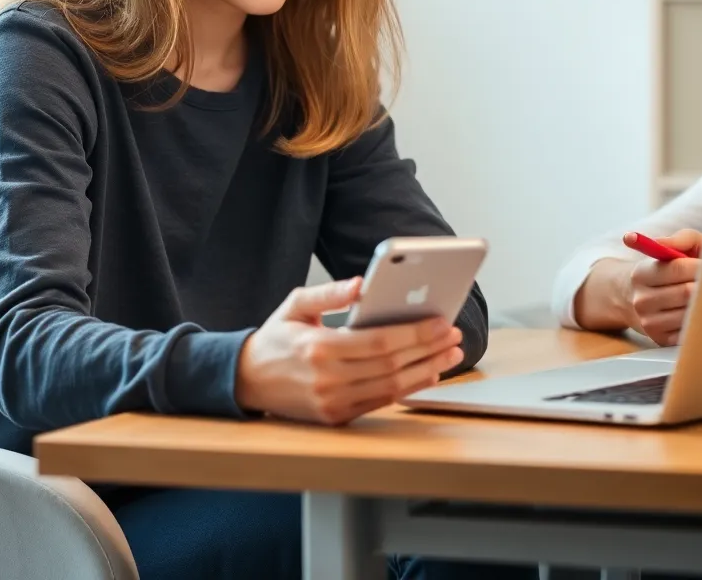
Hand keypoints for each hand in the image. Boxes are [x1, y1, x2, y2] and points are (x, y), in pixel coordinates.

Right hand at [235, 278, 463, 424]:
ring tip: (450, 356)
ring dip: (426, 371)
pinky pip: (380, 402)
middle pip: (391, 365)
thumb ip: (328, 293)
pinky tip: (427, 374)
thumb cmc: (275, 337)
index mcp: (318, 348)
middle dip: (429, 350)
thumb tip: (361, 284)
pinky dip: (408, 389)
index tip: (440, 322)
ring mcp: (332, 403)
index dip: (414, 333)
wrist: (246, 381)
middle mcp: (327, 380)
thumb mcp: (294, 305)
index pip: (379, 342)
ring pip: (391, 387)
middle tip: (455, 336)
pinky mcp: (336, 417)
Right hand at [625, 229, 701, 346]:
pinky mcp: (661, 340)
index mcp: (641, 273)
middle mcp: (641, 299)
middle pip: (687, 293)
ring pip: (691, 313)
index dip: (701, 265)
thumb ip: (677, 239)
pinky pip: (691, 332)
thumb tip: (664, 243)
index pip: (677, 268)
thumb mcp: (670, 248)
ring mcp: (649, 322)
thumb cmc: (665, 269)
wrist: (635, 297)